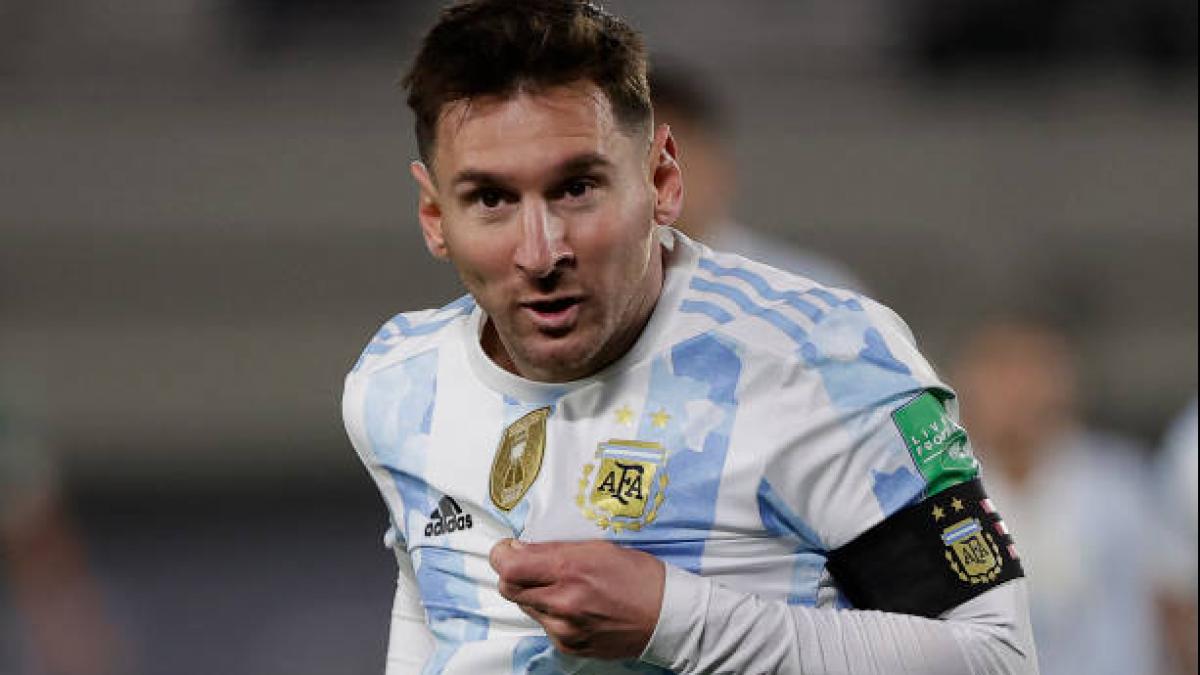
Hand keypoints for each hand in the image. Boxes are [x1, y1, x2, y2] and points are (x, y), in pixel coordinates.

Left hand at [489, 538, 665, 658]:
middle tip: (532, 565)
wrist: (666, 617)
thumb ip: (555, 549)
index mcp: (568, 571)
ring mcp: (564, 629)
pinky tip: (574, 605)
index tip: (511, 548)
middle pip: (508, 588)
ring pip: (525, 607)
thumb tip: (521, 549)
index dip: (503, 554)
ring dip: (534, 594)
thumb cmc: (639, 577)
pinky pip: (544, 626)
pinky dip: (551, 613)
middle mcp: (561, 602)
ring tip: (563, 586)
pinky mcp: (569, 646)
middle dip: (515, 573)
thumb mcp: (598, 547)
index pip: (508, 565)